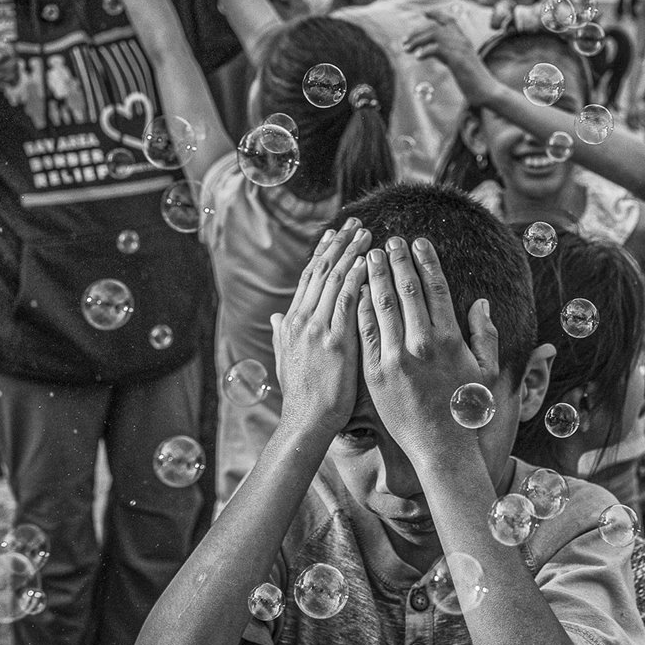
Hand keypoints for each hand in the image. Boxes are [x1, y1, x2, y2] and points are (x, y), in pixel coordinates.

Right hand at [272, 220, 372, 436]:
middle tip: (355, 222)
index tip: (334, 233)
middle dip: (340, 243)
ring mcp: (317, 329)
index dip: (322, 253)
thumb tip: (276, 316)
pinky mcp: (335, 342)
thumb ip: (282, 334)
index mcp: (292, 322)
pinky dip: (357, 279)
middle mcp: (302, 320)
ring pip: (335, 280)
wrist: (306, 421)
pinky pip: (347, 302)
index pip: (308, 278)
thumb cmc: (301, 395)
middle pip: (321, 271)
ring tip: (367, 234)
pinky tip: (368, 263)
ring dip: (352, 254)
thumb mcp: (285, 360)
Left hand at [355, 236, 496, 461]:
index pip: (435, 288)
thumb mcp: (486, 370)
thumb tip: (481, 303)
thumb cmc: (466, 409)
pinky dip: (361, 307)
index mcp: (450, 338)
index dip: (426, 261)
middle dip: (397, 261)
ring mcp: (396, 358)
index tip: (419, 243)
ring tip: (369, 256)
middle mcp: (422, 344)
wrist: (440, 447)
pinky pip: (365, 332)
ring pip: (383, 306)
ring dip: (375, 276)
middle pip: (407, 290)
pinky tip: (357, 290)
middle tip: (390, 240)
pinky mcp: (376, 372)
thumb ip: (484, 335)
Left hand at [402, 14, 495, 103]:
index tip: (424, 13)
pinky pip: (437, 48)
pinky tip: (418, 57)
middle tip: (404, 42)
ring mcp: (460, 48)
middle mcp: (462, 41)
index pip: (449, 20)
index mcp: (464, 40)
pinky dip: (425, 51)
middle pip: (436, 26)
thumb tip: (430, 51)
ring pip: (435, 34)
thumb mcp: (459, 63)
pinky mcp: (457, 59)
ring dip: (417, 40)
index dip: (436, 14)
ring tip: (407, 49)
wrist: (488, 91)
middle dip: (417, 32)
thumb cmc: (474, 81)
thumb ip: (446, 54)